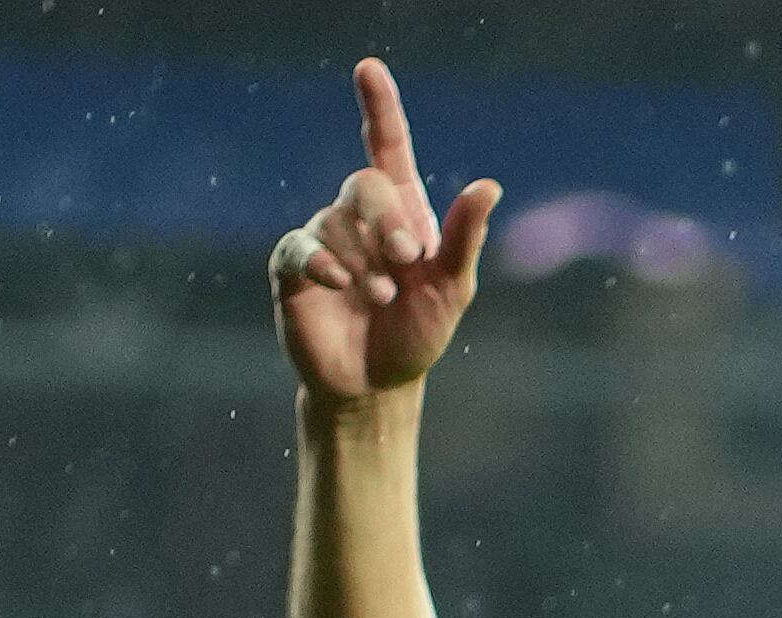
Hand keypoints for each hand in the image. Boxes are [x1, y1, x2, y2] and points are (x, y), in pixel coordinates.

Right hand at [271, 58, 499, 405]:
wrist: (378, 385)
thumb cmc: (419, 333)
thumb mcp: (453, 288)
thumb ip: (465, 237)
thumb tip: (489, 185)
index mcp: (401, 212)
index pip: (386, 146)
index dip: (379, 107)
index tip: (369, 68)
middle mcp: (358, 217)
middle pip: (364, 184)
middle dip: (387, 220)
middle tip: (406, 260)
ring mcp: (323, 239)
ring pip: (336, 221)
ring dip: (364, 261)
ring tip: (380, 297)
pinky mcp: (292, 268)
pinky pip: (300, 247)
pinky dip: (322, 263)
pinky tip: (338, 284)